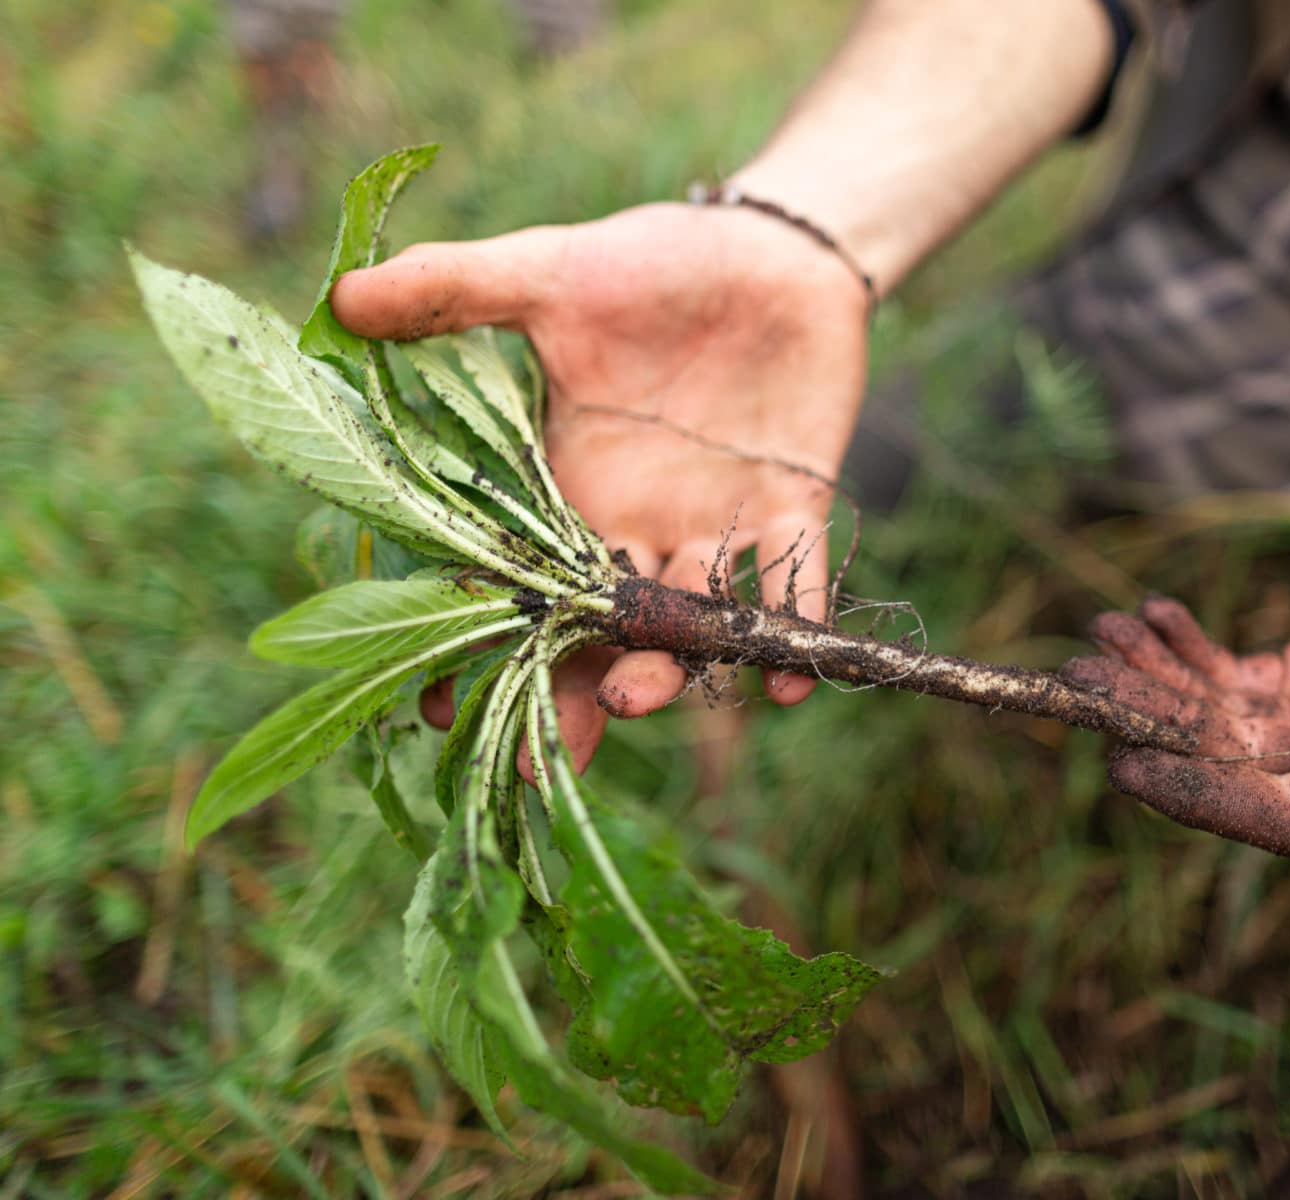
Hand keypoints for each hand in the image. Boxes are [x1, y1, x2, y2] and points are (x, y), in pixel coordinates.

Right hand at [331, 203, 870, 772]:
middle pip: (600, 630)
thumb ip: (454, 290)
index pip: (514, 583)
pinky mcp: (794, 507)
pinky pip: (796, 583)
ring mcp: (715, 524)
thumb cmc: (651, 264)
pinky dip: (797, 629)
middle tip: (554, 754)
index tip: (441, 707)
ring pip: (690, 620)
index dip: (480, 644)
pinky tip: (792, 679)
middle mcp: (636, 523)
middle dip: (578, 693)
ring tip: (646, 700)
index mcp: (567, 483)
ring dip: (672, 666)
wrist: (768, 250)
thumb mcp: (547, 271)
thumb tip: (341, 299)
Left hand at [1064, 478, 1289, 945]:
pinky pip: (1237, 675)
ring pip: (1222, 719)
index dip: (1203, 796)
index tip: (1125, 763)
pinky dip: (1189, 650)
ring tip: (1095, 639)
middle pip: (1234, 767)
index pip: (1284, 820)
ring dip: (1156, 683)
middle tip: (1076, 679)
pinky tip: (1148, 615)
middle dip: (1154, 724)